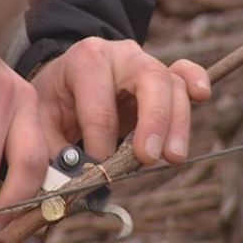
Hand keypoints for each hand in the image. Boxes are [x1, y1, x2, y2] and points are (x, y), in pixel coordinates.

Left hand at [30, 37, 210, 164]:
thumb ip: (55, 153)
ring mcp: (143, 62)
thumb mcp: (41, 123)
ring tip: (173, 157)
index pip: (100, 104)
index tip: (97, 170)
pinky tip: (201, 96)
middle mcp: (119, 55)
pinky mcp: (160, 75)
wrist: (63, 81)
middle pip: (149, 80)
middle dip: (153, 122)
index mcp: (84, 61)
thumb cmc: (53, 103)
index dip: (100, 142)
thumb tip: (74, 188)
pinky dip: (196, 82)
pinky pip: (184, 72)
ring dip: (177, 123)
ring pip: (172, 84)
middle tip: (148, 158)